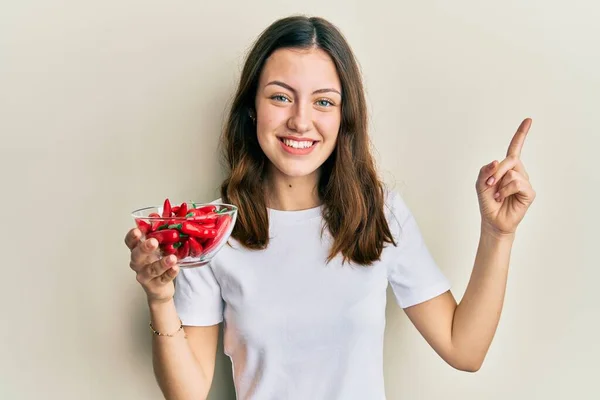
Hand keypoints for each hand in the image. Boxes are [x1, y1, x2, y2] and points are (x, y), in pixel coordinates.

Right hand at [124, 228, 179, 303]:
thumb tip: (160, 214)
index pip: (130, 243)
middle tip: (153, 242)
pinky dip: (170, 274)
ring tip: (172, 258)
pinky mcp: (156, 285)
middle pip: (137, 256)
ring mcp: (145, 276)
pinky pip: (163, 279)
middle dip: (144, 248)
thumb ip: (159, 231)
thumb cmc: (157, 262)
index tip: (137, 230)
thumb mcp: (158, 247)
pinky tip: (176, 268)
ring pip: (151, 270)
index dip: (132, 237)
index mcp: (137, 251)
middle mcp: (138, 264)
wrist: (160, 289)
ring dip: (162, 263)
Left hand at [476, 118, 536, 236]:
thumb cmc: (488, 202)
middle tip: (489, 184)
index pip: (515, 148)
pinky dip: (506, 190)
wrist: (492, 221)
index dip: (521, 134)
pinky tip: (503, 198)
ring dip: (500, 183)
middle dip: (496, 171)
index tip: (528, 120)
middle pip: (510, 159)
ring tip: (497, 195)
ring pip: (513, 172)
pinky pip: (518, 183)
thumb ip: (485, 171)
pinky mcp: (529, 192)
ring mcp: (525, 182)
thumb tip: (495, 161)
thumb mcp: (480, 184)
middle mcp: (518, 172)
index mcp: (507, 168)